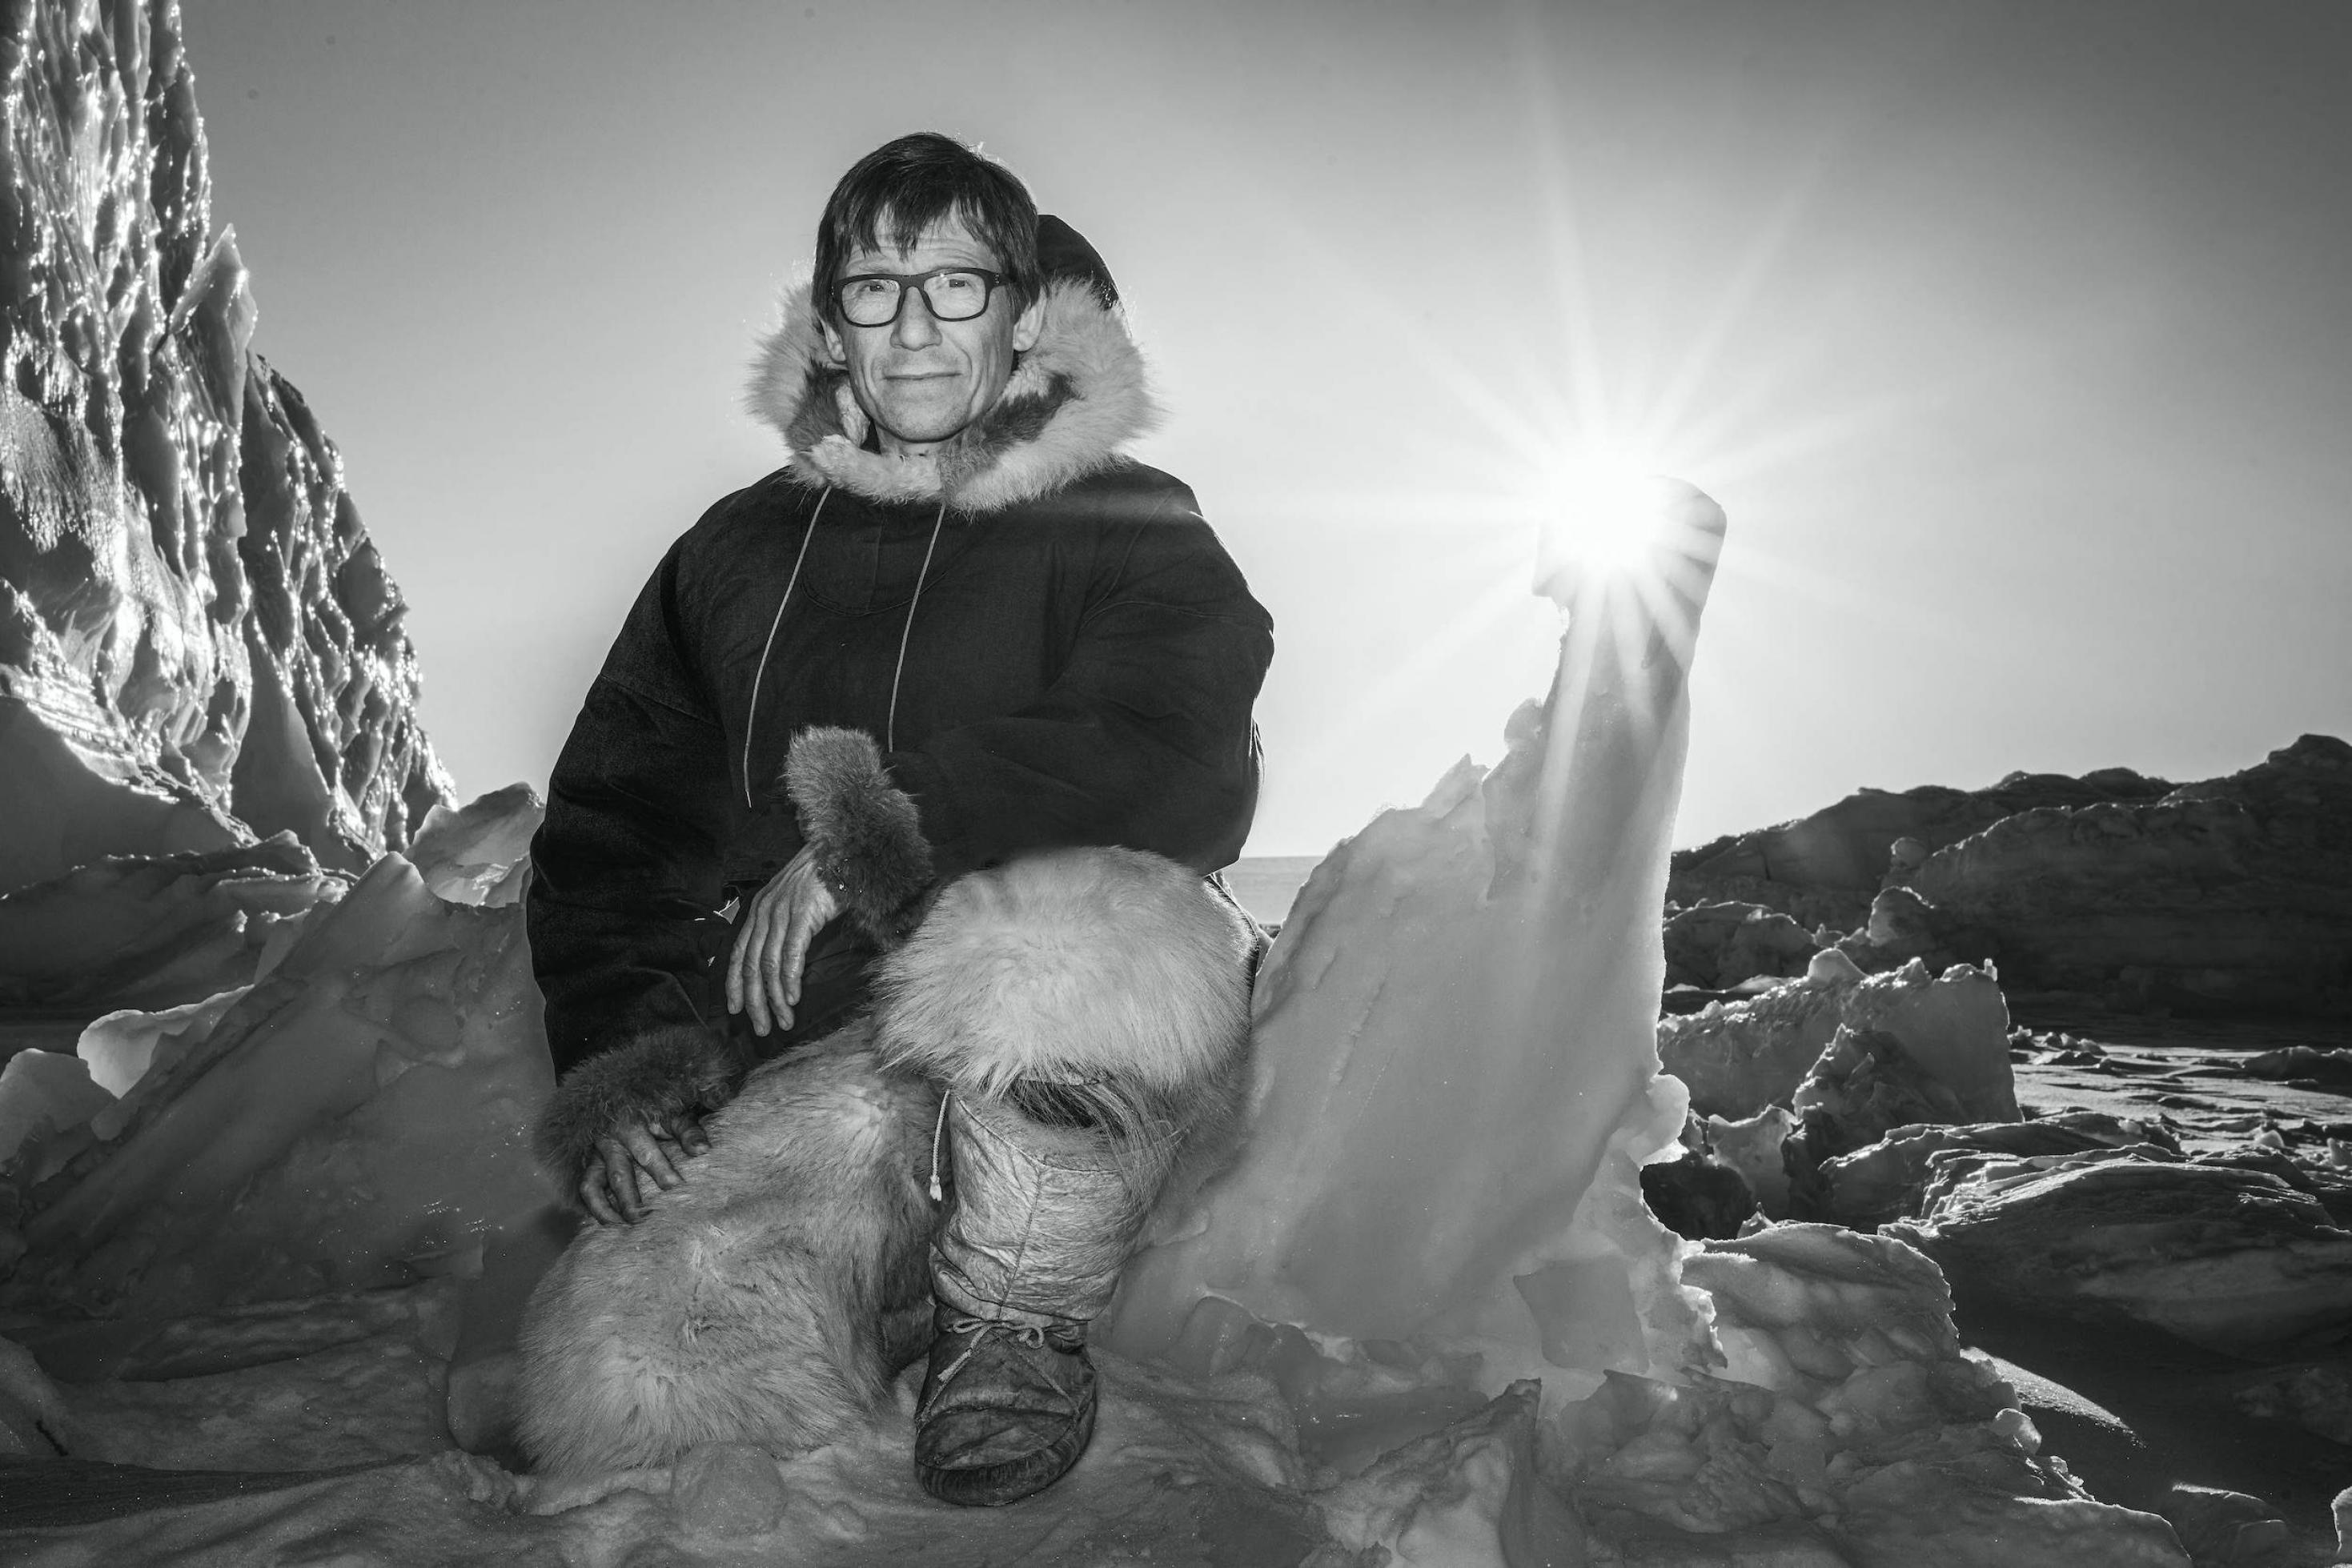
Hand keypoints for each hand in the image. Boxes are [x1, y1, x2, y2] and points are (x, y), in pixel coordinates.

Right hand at [581, 1108, 710, 1225]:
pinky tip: (606, 1223)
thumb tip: (703, 1151)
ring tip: (621, 1227)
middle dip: (630, 1201)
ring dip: (604, 1210)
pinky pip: (585, 1188)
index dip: (662, 1173)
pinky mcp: (588, 1163)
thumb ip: (689, 1131)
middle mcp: (611, 1142)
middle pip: (619, 1176)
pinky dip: (592, 1207)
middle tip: (645, 1220)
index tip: (677, 1189)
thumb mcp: (674, 1114)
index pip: (647, 1154)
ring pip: (592, 1185)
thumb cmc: (658, 1109)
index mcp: (633, 1127)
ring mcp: (596, 1154)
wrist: (625, 1097)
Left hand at [726, 845, 841, 1037]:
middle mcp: (764, 912)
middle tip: (761, 1028)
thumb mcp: (793, 904)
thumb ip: (784, 929)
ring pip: (769, 965)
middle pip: (751, 966)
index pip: (738, 955)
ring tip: (783, 1021)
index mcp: (758, 911)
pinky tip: (793, 999)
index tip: (735, 1010)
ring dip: (775, 999)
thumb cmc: (822, 879)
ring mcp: (781, 913)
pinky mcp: (802, 914)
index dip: (734, 985)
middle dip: (754, 1002)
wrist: (841, 851)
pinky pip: (791, 953)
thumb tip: (782, 963)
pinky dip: (790, 979)